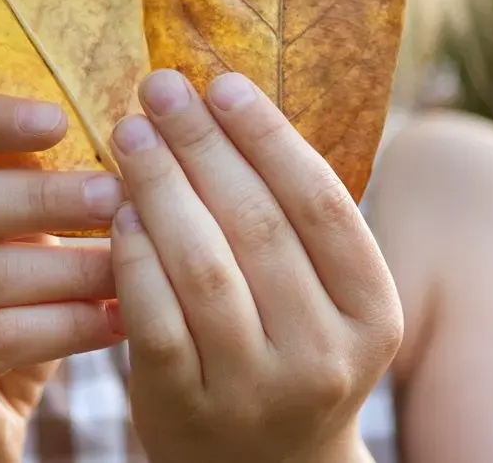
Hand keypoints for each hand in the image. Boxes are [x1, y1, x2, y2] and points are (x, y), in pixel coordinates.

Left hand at [109, 70, 401, 462]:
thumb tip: (230, 100)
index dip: (270, 136)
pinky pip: (155, 316)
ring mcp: (256, 390)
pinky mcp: (187, 410)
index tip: (223, 83)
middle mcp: (324, 355)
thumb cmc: (288, 352)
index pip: (322, 204)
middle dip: (202, 146)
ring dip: (162, 188)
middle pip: (259, 226)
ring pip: (205, 267)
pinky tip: (119, 209)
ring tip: (132, 134)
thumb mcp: (324, 299)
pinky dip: (134, 256)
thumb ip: (295, 221)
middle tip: (158, 89)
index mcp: (373, 313)